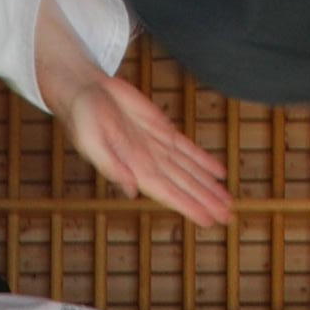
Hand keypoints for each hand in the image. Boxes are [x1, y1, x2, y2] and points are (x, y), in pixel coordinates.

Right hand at [61, 70, 234, 226]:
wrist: (83, 90)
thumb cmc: (81, 115)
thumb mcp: (90, 141)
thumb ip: (110, 166)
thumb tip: (132, 191)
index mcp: (134, 168)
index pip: (168, 192)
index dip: (189, 206)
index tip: (208, 220)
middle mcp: (149, 162)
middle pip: (184, 185)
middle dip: (206, 201)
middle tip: (228, 218)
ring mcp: (157, 147)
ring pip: (189, 170)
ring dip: (208, 186)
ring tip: (228, 202)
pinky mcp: (161, 129)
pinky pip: (187, 148)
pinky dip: (203, 160)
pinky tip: (219, 172)